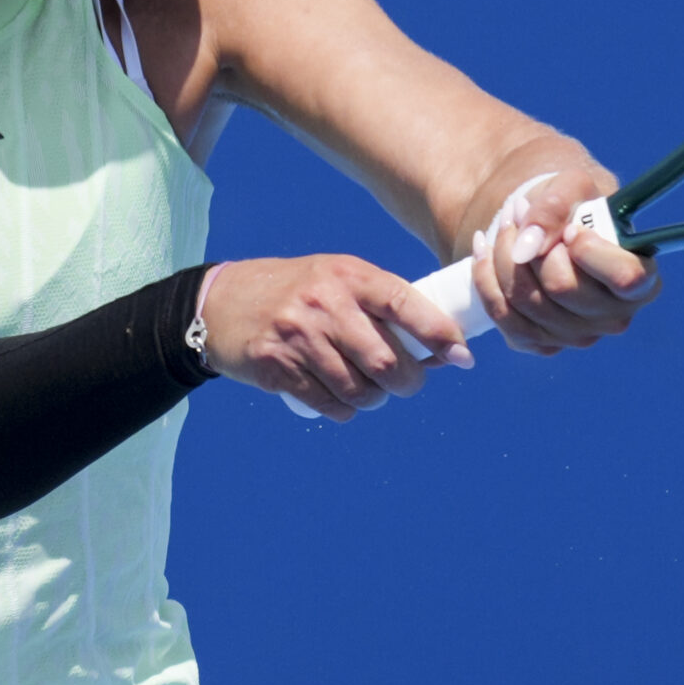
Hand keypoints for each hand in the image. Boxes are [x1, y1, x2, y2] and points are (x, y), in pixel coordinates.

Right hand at [201, 255, 474, 421]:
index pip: (405, 304)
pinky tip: (338, 397)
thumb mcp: (338, 281)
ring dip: (373, 399)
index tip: (462, 356)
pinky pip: (329, 405)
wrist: (221, 302)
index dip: (439, 333)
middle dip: (406, 382)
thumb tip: (444, 351)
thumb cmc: (297, 293)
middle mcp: (325, 302)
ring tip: (366, 388)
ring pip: (359, 389)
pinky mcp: (276, 366)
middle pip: (386, 360)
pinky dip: (344, 410)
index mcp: (348, 275)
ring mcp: (298, 336)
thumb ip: (384, 310)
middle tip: (405, 383)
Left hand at [469, 167, 659, 355]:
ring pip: (526, 300)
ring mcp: (578, 337)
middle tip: (522, 211)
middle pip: (562, 287)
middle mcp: (615, 318)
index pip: (625, 277)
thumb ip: (555, 207)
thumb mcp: (572, 187)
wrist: (550, 226)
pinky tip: (483, 248)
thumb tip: (526, 249)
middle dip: (534, 244)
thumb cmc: (573, 204)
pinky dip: (485, 279)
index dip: (591, 250)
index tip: (572, 228)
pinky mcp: (541, 343)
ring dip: (503, 254)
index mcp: (641, 281)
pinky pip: (503, 316)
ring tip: (505, 222)